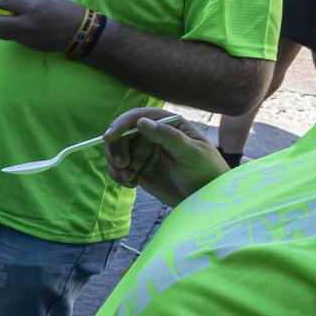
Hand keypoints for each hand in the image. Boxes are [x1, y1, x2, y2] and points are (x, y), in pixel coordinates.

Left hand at [0, 0, 84, 53]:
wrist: (81, 32)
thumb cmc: (65, 10)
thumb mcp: (46, 0)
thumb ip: (28, 3)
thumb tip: (13, 3)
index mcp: (32, 8)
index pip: (4, 3)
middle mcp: (26, 24)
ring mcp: (27, 37)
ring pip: (1, 34)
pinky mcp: (30, 46)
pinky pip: (13, 38)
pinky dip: (6, 32)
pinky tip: (5, 27)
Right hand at [102, 108, 226, 208]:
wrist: (206, 198)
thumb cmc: (206, 171)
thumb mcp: (191, 153)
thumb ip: (168, 137)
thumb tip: (141, 122)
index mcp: (167, 124)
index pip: (139, 117)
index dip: (121, 124)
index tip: (109, 138)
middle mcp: (153, 135)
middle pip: (123, 134)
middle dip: (116, 148)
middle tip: (121, 165)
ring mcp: (144, 152)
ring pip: (118, 151)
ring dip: (116, 164)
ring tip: (128, 178)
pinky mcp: (139, 169)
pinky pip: (119, 168)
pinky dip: (119, 175)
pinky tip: (131, 184)